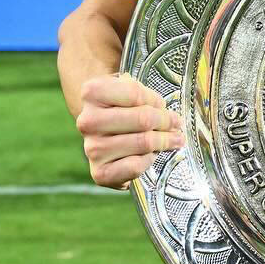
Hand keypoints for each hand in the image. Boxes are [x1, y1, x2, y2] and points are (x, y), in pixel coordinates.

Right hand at [75, 73, 184, 188]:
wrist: (102, 136)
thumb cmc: (121, 108)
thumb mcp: (130, 90)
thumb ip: (147, 96)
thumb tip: (168, 116)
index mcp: (92, 93)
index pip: (135, 93)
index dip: (155, 100)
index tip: (163, 104)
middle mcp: (87, 121)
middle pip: (142, 119)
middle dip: (166, 121)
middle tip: (177, 123)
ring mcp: (92, 149)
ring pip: (143, 142)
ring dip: (164, 141)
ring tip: (173, 139)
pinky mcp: (100, 173)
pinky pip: (136, 165)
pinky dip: (149, 160)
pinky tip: (151, 155)